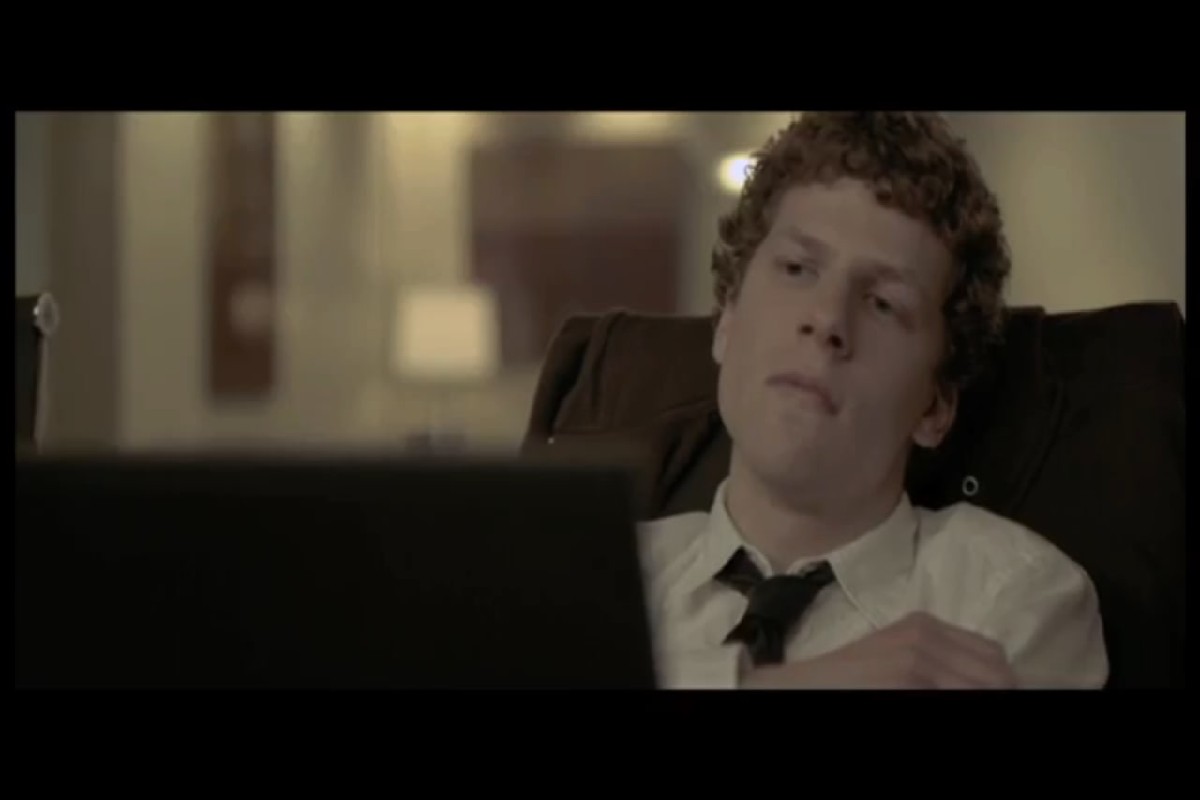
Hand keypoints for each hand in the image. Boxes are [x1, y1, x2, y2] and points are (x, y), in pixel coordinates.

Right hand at [741, 611, 1017, 688]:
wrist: (803, 686)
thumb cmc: (846, 679)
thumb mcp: (894, 655)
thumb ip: (935, 659)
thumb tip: (992, 680)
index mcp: (924, 625)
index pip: (994, 656)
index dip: (1004, 683)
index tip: (1003, 694)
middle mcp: (925, 638)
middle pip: (997, 675)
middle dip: (1002, 693)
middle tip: (993, 704)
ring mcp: (918, 664)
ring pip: (985, 688)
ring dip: (986, 700)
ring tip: (966, 704)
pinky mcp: (910, 685)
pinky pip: (959, 697)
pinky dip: (964, 703)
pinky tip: (942, 705)